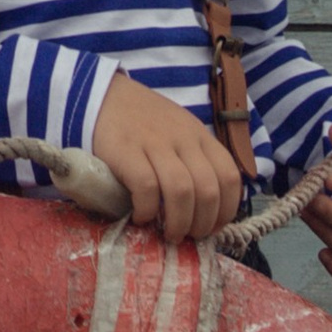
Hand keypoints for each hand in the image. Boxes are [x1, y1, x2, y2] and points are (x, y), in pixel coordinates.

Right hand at [88, 71, 247, 247]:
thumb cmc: (142, 121)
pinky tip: (141, 217)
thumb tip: (204, 206)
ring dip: (179, 222)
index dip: (226, 209)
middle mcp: (183, 139)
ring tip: (169, 234)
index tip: (213, 227)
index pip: (229, 176)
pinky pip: (147, 187)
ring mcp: (155, 144)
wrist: (102, 95)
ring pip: (182, 191)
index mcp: (199, 136)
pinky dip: (147, 209)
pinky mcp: (126, 151)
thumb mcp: (179, 131)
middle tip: (190, 236)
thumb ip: (193, 159)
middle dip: (203, 223)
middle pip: (208, 190)